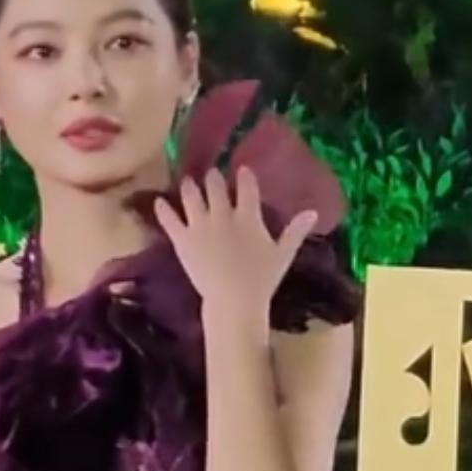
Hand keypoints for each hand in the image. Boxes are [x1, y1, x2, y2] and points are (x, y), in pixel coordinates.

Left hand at [153, 166, 317, 324]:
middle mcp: (222, 214)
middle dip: (213, 178)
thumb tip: (313, 212)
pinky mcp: (182, 240)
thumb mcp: (282, 254)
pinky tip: (158, 201)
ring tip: (187, 181)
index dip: (244, 176)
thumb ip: (295, 231)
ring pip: (191, 196)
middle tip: (211, 174)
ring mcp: (200, 225)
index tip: (242, 170)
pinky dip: (162, 209)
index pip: (246, 187)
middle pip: (215, 186)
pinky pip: (169, 220)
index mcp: (248, 215)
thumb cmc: (262, 279)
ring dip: (189, 186)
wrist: (233, 299)